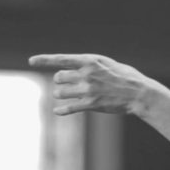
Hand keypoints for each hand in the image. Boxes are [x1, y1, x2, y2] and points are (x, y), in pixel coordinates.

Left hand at [28, 54, 155, 116]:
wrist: (139, 92)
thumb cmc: (125, 77)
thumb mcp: (107, 63)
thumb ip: (90, 65)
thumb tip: (74, 69)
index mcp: (90, 60)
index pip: (61, 58)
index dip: (44, 59)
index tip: (31, 61)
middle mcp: (86, 74)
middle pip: (59, 77)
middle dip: (60, 81)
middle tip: (68, 84)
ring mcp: (88, 89)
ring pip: (60, 93)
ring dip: (61, 95)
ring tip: (69, 95)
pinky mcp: (91, 104)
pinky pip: (69, 108)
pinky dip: (61, 110)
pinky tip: (57, 111)